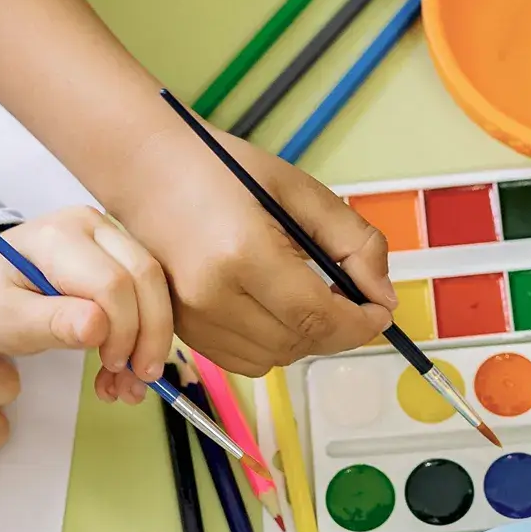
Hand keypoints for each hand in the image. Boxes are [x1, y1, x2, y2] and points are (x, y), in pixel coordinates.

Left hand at [0, 208, 174, 405]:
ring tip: (130, 385)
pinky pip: (147, 289)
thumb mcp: (7, 320)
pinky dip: (144, 330)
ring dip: (151, 337)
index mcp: (58, 237)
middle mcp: (91, 224)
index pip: (112, 283)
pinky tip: (126, 366)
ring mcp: (109, 233)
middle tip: (139, 381)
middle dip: (150, 334)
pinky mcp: (120, 251)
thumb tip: (99, 329)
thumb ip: (51, 323)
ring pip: (154, 283)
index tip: (111, 367)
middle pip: (145, 275)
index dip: (123, 330)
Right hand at [103, 122, 391, 375]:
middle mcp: (212, 295)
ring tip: (306, 296)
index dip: (361, 324)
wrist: (148, 170)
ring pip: (274, 359)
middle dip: (338, 330)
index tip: (380, 312)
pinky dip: (271, 344)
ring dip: (304, 338)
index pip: (319, 317)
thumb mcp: (299, 190)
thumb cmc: (222, 171)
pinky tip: (273, 307)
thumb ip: (353, 241)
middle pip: (299, 343)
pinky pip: (244, 361)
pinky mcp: (181, 330)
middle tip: (350, 299)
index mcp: (244, 253)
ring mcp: (191, 318)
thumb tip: (382, 295)